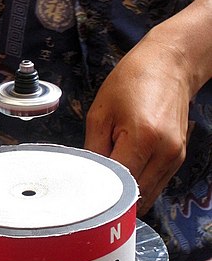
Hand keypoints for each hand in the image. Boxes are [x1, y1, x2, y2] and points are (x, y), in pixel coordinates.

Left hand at [84, 36, 190, 215]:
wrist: (168, 66)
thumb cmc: (132, 83)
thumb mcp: (99, 114)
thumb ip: (92, 150)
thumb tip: (87, 177)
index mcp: (144, 137)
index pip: (117, 181)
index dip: (97, 188)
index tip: (82, 189)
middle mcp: (165, 152)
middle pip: (134, 194)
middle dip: (111, 194)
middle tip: (92, 185)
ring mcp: (175, 158)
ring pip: (146, 195)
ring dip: (125, 192)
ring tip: (109, 176)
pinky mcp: (177, 159)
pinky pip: (155, 185)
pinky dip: (137, 186)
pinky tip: (123, 173)